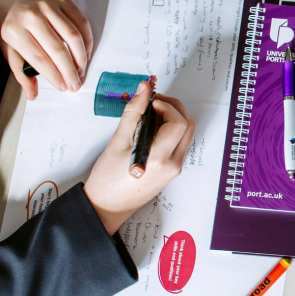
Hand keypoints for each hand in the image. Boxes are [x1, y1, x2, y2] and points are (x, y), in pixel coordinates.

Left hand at [0, 0, 92, 99]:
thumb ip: (20, 69)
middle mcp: (32, 17)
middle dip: (70, 71)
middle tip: (77, 84)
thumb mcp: (6, 44)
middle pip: (58, 50)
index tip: (63, 86)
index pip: (39, 59)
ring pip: (73, 37)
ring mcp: (49, 7)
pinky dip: (87, 40)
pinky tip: (86, 52)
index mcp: (14, 30)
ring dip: (82, 58)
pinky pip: (81, 22)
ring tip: (82, 70)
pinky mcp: (62, 0)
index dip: (54, 75)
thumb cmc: (8, 18)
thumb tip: (33, 93)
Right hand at [84, 81, 196, 235]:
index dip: (167, 106)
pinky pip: (178, 144)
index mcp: (160, 159)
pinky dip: (170, 130)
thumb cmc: (107, 178)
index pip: (178, 123)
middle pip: (188, 126)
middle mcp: (173, 164)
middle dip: (174, 108)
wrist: (106, 206)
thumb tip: (144, 89)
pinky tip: (151, 127)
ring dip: (173, 118)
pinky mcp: (172, 170)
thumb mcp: (117, 142)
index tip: (151, 100)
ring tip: (150, 113)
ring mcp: (175, 168)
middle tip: (154, 100)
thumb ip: (133, 112)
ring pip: (185, 135)